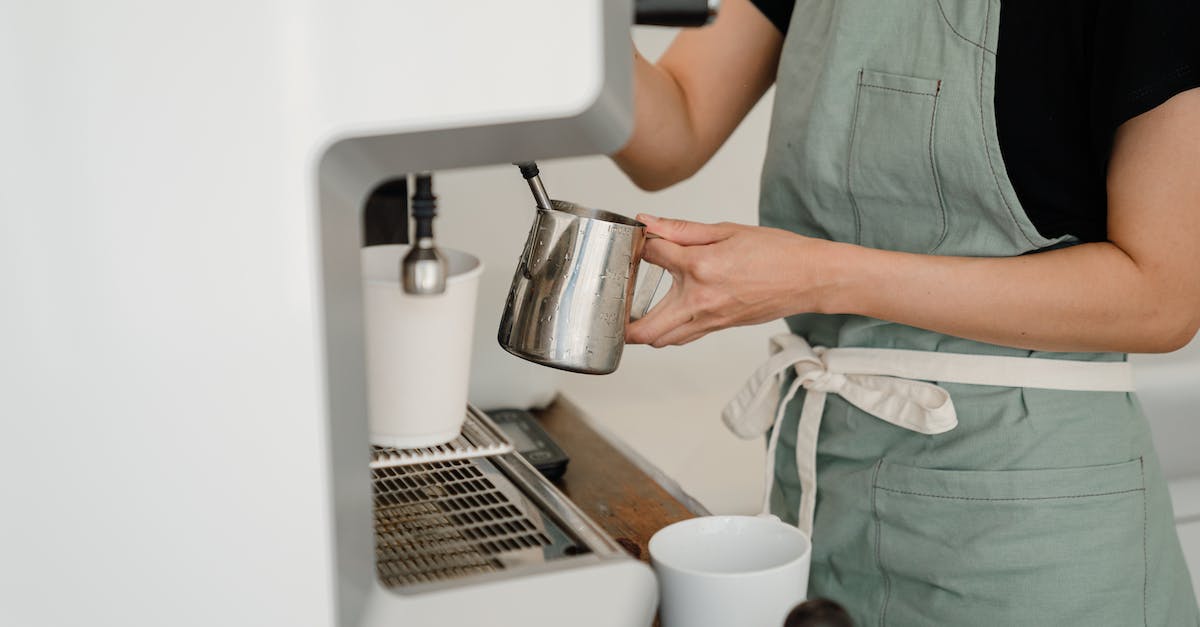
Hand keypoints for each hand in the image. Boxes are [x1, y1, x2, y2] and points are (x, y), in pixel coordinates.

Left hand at [626, 215, 835, 346]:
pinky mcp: (718, 328)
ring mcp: (709, 319)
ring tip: (633, 310)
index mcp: (701, 267)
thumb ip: (682, 229)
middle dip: (622, 319)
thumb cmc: (777, 253)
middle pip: (644, 329)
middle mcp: (700, 300)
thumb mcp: (726, 230)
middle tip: (613, 301)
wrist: (810, 278)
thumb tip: (650, 223)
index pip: (652, 255)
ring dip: (643, 330)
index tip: (641, 238)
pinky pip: (683, 337)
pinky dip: (668, 330)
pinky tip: (664, 314)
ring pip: (662, 340)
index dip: (641, 244)